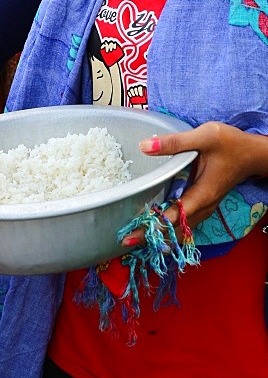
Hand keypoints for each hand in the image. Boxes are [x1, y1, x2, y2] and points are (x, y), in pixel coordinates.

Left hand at [121, 122, 267, 245]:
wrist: (252, 154)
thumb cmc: (231, 144)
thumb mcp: (205, 136)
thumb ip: (175, 142)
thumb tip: (145, 146)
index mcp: (202, 194)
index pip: (174, 217)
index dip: (153, 227)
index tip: (132, 235)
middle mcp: (203, 207)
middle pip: (174, 229)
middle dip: (151, 236)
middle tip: (126, 240)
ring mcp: (203, 209)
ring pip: (180, 230)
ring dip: (159, 235)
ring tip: (134, 239)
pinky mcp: (202, 206)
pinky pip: (183, 224)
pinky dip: (168, 229)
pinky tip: (152, 228)